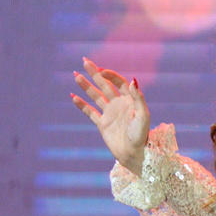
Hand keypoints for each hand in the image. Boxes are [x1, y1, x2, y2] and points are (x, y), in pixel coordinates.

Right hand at [72, 57, 150, 172]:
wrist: (135, 154)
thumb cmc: (142, 135)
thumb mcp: (143, 115)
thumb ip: (138, 98)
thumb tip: (133, 80)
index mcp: (130, 100)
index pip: (118, 82)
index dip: (110, 75)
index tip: (101, 71)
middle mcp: (119, 104)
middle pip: (105, 85)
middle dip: (95, 73)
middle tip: (84, 60)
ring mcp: (110, 114)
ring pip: (95, 96)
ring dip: (86, 85)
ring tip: (76, 75)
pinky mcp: (102, 124)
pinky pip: (90, 112)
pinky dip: (81, 105)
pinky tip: (73, 96)